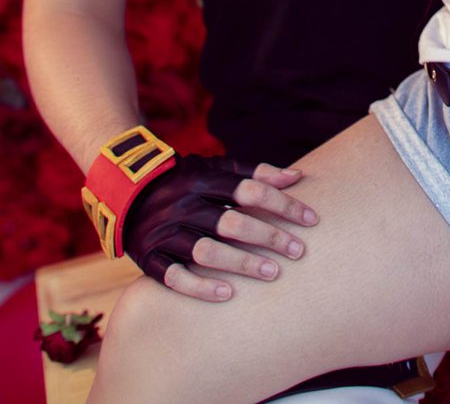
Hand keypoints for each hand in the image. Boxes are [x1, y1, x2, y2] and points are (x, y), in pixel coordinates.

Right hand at [124, 154, 317, 301]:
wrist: (123, 192)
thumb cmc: (184, 181)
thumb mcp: (213, 168)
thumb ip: (253, 173)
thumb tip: (297, 176)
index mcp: (202, 178)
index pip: (250, 189)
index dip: (283, 204)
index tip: (312, 219)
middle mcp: (183, 204)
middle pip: (232, 221)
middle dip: (270, 236)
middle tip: (300, 251)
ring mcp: (164, 232)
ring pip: (206, 250)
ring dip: (242, 262)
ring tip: (273, 273)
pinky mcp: (148, 257)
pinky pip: (173, 277)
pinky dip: (200, 287)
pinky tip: (227, 295)